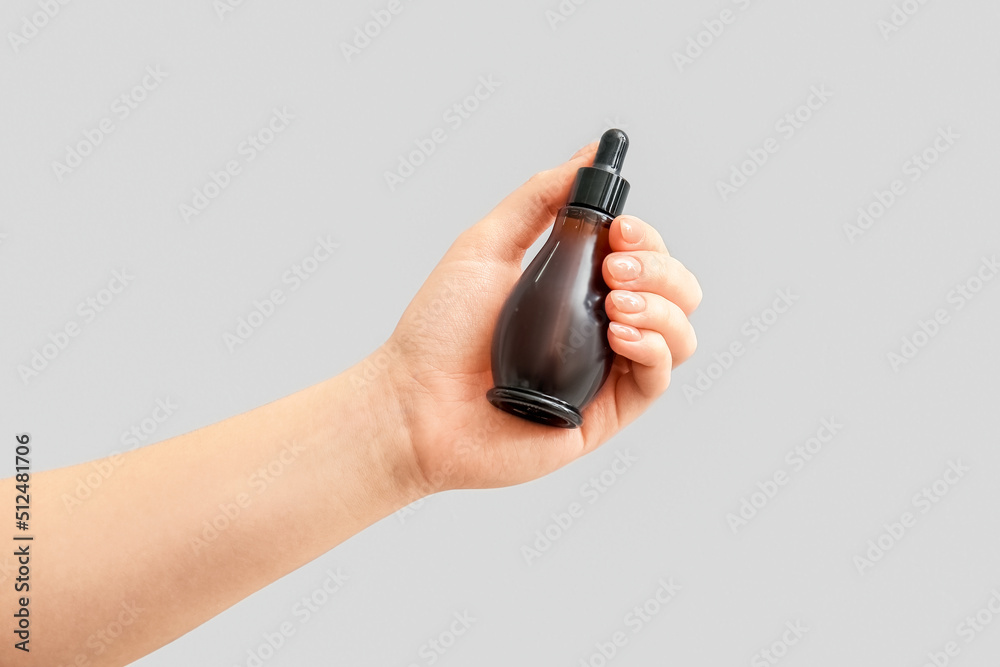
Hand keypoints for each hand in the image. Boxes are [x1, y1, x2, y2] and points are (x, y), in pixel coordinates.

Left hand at [377, 142, 701, 493]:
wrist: (412, 402)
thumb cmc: (438, 330)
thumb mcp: (487, 245)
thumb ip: (538, 199)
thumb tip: (586, 156)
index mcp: (576, 289)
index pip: (642, 256)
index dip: (644, 237)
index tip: (617, 228)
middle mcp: (598, 329)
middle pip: (675, 291)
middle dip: (659, 268)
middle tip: (615, 268)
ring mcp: (604, 373)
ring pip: (679, 334)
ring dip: (662, 306)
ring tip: (614, 302)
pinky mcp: (604, 414)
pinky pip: (657, 380)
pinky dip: (654, 348)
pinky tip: (619, 334)